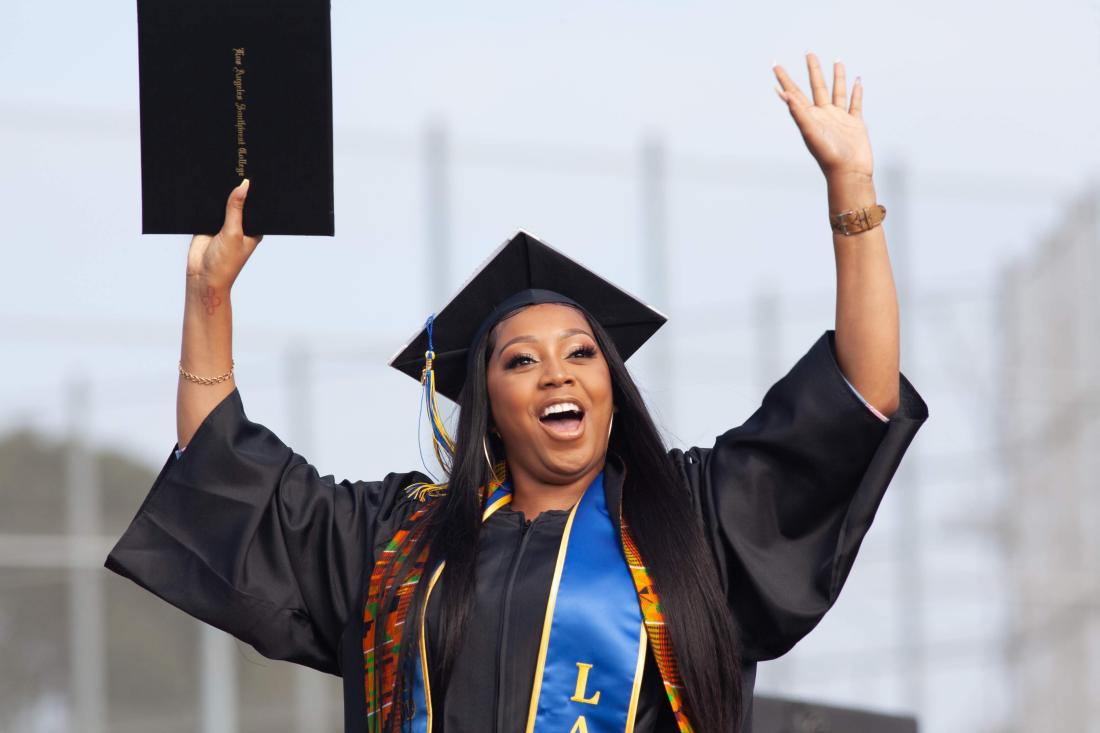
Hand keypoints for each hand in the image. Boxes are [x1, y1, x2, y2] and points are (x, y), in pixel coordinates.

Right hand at [186, 179, 263, 288]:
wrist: (202, 276)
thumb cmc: (225, 262)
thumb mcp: (233, 232)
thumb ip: (236, 208)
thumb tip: (243, 185)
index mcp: (254, 228)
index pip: (256, 205)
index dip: (256, 190)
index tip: (255, 171)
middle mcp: (240, 224)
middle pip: (239, 201)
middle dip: (237, 188)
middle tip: (237, 164)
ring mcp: (224, 223)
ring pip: (223, 202)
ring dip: (221, 192)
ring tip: (221, 168)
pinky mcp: (208, 223)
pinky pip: (208, 207)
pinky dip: (206, 198)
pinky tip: (205, 183)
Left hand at [773, 53, 873, 182]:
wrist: (849, 172)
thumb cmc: (828, 155)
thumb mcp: (810, 131)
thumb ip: (797, 112)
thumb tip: (783, 93)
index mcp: (809, 116)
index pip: (794, 92)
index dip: (784, 79)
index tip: (775, 64)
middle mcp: (823, 115)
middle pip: (816, 87)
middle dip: (812, 70)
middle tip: (809, 53)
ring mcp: (839, 118)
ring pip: (837, 92)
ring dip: (837, 77)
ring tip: (836, 60)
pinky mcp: (855, 123)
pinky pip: (855, 103)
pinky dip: (857, 92)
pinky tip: (857, 81)